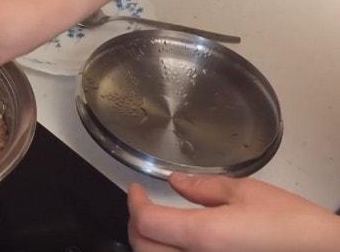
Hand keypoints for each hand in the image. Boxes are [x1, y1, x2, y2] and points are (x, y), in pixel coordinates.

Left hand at [128, 173, 339, 250]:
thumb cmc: (295, 229)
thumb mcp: (248, 194)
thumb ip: (204, 188)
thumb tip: (177, 183)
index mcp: (204, 236)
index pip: (146, 222)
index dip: (134, 203)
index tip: (135, 190)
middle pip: (143, 247)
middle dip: (136, 224)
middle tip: (142, 205)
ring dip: (149, 244)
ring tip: (158, 225)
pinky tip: (177, 244)